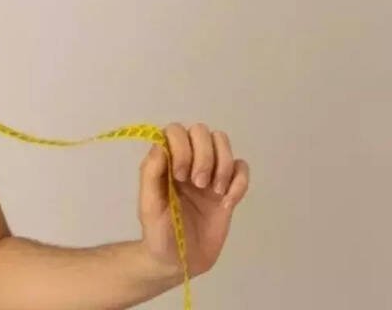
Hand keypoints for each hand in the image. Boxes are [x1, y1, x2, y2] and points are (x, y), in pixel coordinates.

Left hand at [137, 122, 250, 277]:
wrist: (179, 260)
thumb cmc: (158, 231)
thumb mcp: (149, 204)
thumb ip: (151, 173)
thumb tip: (161, 145)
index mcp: (166, 162)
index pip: (176, 131)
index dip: (182, 147)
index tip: (180, 175)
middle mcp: (188, 162)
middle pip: (202, 131)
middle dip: (204, 155)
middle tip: (198, 185)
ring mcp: (210, 174)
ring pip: (223, 143)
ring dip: (223, 165)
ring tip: (214, 192)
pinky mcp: (228, 190)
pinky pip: (242, 168)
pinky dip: (239, 182)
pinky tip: (227, 202)